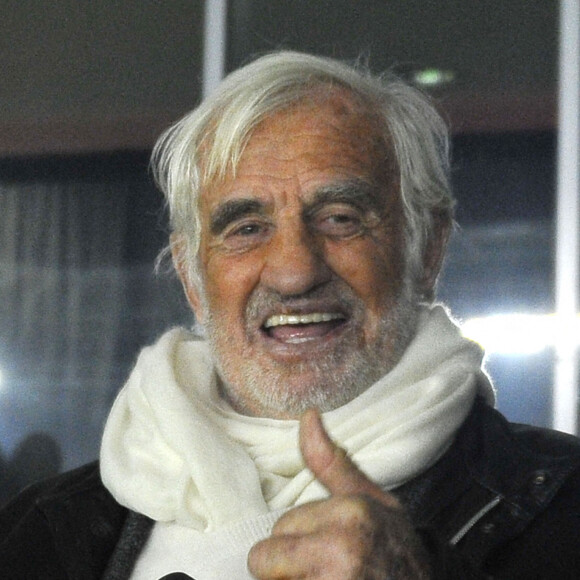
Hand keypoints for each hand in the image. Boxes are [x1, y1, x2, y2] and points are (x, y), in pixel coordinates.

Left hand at [248, 409, 430, 578]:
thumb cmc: (396, 550)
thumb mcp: (373, 500)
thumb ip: (332, 462)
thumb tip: (308, 414)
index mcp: (350, 511)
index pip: (280, 525)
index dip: (299, 539)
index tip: (329, 549)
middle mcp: (341, 548)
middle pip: (268, 557)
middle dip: (290, 566)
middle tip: (328, 571)